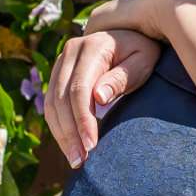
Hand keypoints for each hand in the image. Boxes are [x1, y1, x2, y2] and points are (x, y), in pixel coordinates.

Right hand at [44, 28, 161, 165]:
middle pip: (60, 98)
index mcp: (92, 47)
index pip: (79, 89)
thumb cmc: (143, 51)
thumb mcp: (142, 62)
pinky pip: (51, 103)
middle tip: (81, 161)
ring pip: (51, 103)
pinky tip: (70, 145)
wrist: (132, 35)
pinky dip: (58, 126)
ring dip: (61, 134)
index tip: (92, 145)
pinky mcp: (59, 73)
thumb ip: (121, 79)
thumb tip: (98, 98)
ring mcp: (61, 61)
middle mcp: (70, 51)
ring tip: (75, 159)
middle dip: (69, 133)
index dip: (83, 119)